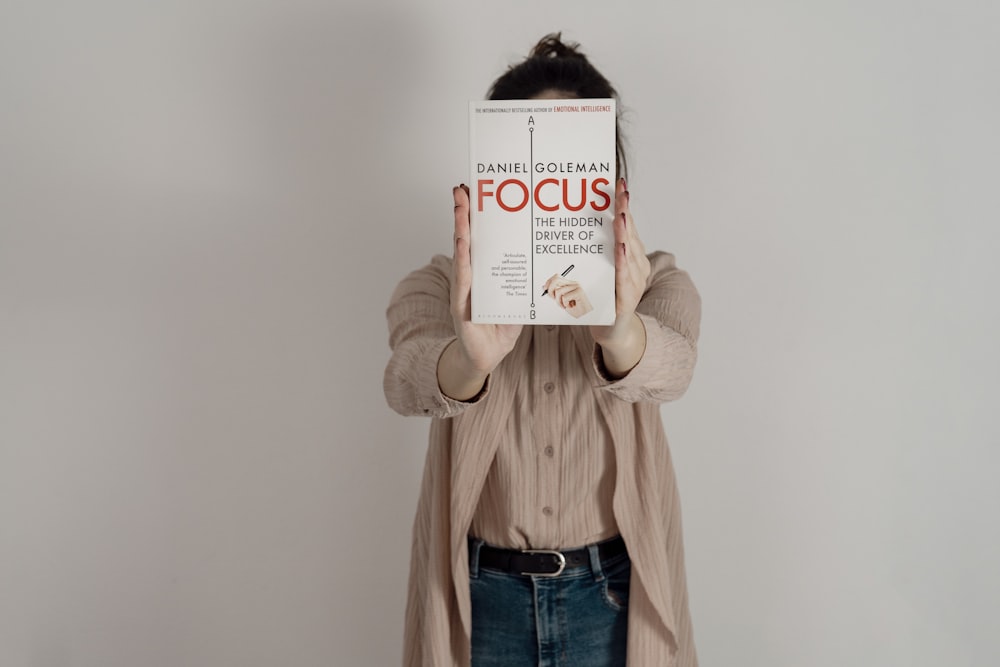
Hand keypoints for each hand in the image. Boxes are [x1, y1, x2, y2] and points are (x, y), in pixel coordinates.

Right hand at [438, 184, 522, 398]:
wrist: (487, 357)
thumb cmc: (501, 326)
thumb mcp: (522, 298)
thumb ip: (533, 279)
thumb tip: (557, 259)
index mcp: (484, 272)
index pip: (481, 238)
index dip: (478, 215)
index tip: (478, 190)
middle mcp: (470, 276)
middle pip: (467, 238)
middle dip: (464, 212)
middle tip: (463, 187)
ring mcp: (463, 289)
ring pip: (461, 253)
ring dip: (459, 228)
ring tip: (460, 205)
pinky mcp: (460, 306)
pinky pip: (463, 278)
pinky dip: (462, 259)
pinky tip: (462, 241)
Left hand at [543, 276, 592, 318]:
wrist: (586, 315)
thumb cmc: (575, 308)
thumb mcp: (561, 300)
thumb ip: (554, 293)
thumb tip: (544, 287)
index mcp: (570, 284)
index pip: (557, 277)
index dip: (548, 282)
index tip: (545, 289)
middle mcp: (573, 284)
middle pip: (556, 280)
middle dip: (550, 290)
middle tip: (553, 298)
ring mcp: (577, 287)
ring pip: (558, 291)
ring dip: (558, 302)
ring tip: (564, 306)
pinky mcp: (579, 292)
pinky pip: (564, 297)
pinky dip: (564, 304)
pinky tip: (569, 306)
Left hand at [589, 178, 649, 373]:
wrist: (611, 330)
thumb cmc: (600, 295)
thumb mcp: (593, 266)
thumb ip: (587, 247)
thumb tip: (564, 219)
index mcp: (629, 254)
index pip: (626, 224)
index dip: (623, 203)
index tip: (618, 183)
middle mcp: (636, 265)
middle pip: (629, 233)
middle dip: (625, 211)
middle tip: (619, 192)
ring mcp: (635, 282)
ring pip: (630, 253)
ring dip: (625, 233)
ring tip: (621, 215)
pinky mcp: (628, 300)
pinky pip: (626, 279)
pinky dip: (623, 264)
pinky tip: (621, 250)